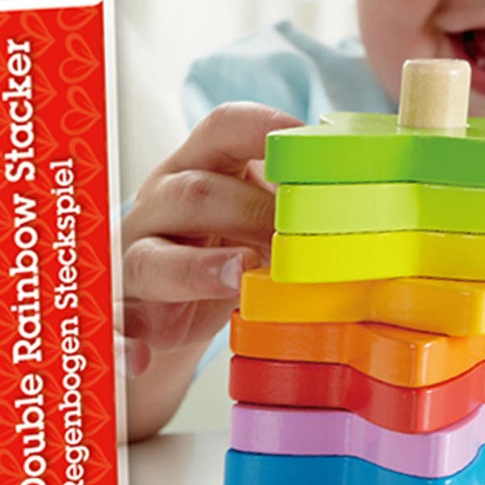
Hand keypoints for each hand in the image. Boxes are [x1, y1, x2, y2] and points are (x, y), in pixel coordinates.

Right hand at [118, 101, 300, 436]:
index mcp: (198, 167)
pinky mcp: (120, 314)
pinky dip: (120, 342)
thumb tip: (374, 198)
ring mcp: (133, 259)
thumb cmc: (217, 250)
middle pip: (194, 192)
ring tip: (242, 275)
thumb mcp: (251, 218)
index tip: (310, 142)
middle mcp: (159, 206)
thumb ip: (289, 203)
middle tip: (298, 238)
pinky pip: (111, 324)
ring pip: (153, 256)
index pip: (222, 127)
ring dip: (198, 266)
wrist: (157, 315)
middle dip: (250, 210)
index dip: (264, 127)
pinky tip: (138, 357)